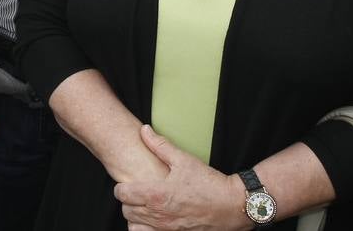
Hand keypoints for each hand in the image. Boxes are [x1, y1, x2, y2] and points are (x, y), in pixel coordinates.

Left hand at [114, 125, 238, 230]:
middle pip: (126, 211)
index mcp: (158, 194)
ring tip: (143, 207)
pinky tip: (154, 219)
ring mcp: (167, 229)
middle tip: (137, 193)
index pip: (123, 194)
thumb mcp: (184, 159)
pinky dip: (146, 229)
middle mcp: (159, 215)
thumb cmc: (209, 183)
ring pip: (135, 226)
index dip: (121, 187)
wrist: (231, 205)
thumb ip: (160, 145)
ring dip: (135, 217)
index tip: (126, 183)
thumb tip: (144, 130)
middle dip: (128, 201)